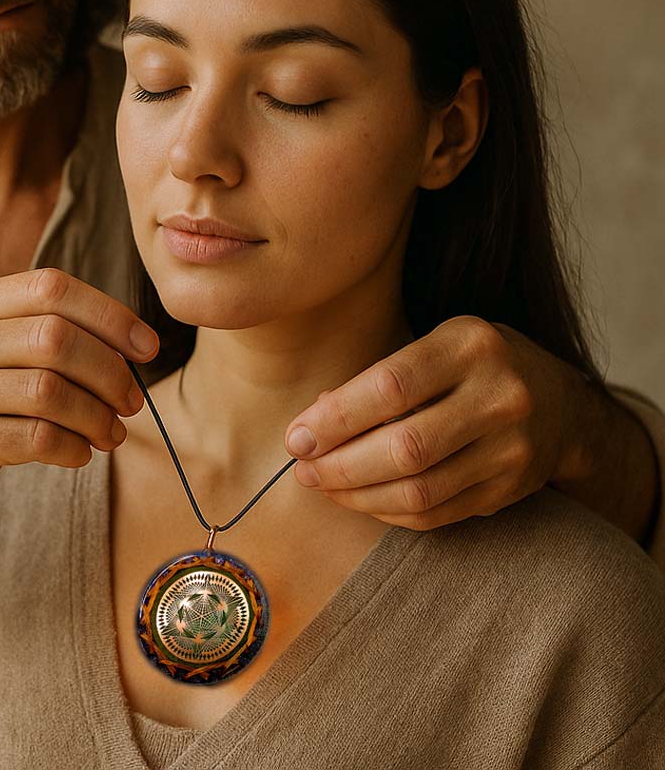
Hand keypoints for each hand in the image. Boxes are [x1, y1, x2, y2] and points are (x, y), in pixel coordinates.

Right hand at [0, 268, 158, 541]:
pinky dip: (72, 447)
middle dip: (109, 371)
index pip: (51, 287)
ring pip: (49, 390)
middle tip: (131, 401)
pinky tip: (79, 454)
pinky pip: (35, 437)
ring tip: (111, 433)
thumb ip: (43, 331)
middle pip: (55, 338)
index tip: (146, 348)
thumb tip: (134, 340)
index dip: (109, 315)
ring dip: (96, 415)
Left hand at [283, 316, 567, 529]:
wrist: (560, 402)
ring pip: (419, 489)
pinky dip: (387, 511)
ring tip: (323, 485)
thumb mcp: (431, 347)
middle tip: (303, 469)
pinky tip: (360, 499)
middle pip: (405, 447)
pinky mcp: (510, 489)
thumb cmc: (469, 367)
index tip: (298, 436)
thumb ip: (375, 380)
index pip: (391, 386)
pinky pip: (436, 513)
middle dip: (341, 465)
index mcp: (471, 345)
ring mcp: (512, 448)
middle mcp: (500, 396)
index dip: (336, 417)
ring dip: (357, 495)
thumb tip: (313, 423)